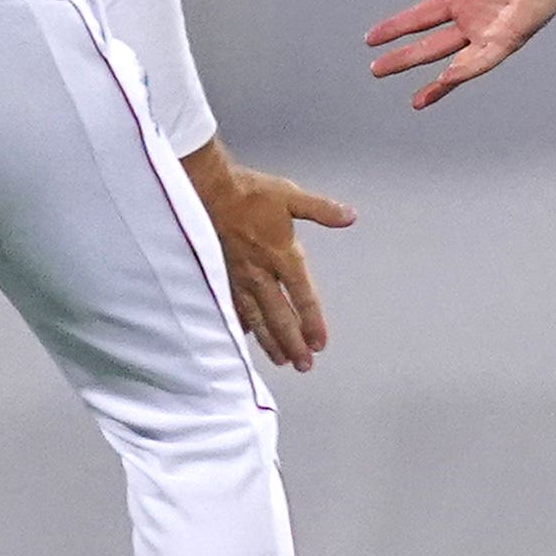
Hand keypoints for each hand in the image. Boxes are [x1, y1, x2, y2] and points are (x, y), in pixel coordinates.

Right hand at [181, 138, 354, 372]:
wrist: (206, 190)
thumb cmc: (248, 192)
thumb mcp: (290, 196)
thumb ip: (322, 210)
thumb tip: (350, 216)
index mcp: (282, 255)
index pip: (302, 296)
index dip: (313, 322)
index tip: (320, 343)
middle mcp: (261, 273)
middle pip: (280, 317)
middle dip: (293, 343)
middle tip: (304, 365)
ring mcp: (238, 278)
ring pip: (256, 319)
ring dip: (270, 342)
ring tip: (281, 360)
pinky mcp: (220, 276)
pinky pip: (232, 308)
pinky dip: (241, 325)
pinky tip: (246, 337)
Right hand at [364, 0, 555, 109]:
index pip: (420, 17)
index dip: (396, 27)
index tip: (372, 38)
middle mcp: (471, 20)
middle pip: (429, 46)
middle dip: (403, 59)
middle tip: (377, 70)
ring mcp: (487, 33)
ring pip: (453, 63)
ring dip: (434, 81)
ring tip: (414, 99)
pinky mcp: (505, 41)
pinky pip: (481, 62)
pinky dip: (464, 72)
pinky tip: (445, 80)